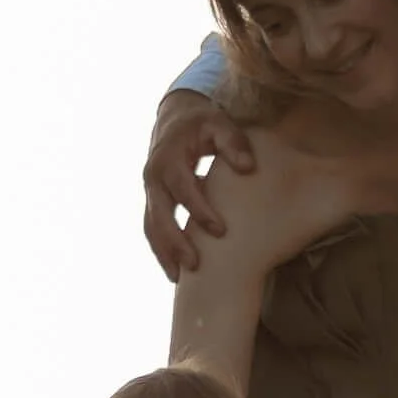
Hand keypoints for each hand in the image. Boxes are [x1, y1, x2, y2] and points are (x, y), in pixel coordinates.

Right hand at [145, 91, 258, 280]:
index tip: (221, 230)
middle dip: (174, 242)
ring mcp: (150, 192)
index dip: (199, 210)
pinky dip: (161, 250)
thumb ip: (234, 143)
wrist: (175, 119)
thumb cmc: (202, 124)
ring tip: (179, 279)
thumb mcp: (219, 124)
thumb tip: (248, 168)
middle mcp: (153, 177)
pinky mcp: (153, 201)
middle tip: (194, 266)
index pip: (182, 189)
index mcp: (169, 158)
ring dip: (163, 253)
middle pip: (158, 215)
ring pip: (150, 227)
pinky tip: (175, 271)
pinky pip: (152, 229)